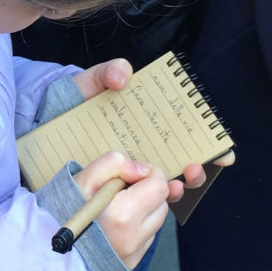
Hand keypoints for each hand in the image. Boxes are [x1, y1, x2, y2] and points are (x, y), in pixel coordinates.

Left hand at [74, 58, 232, 189]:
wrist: (48, 124)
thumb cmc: (77, 103)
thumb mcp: (91, 83)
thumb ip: (108, 71)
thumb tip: (124, 77)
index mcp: (150, 121)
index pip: (189, 134)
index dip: (211, 143)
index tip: (223, 153)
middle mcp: (148, 146)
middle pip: (183, 162)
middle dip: (196, 169)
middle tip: (193, 167)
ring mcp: (133, 168)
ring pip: (165, 184)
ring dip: (175, 186)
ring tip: (174, 184)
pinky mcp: (116, 184)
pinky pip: (139, 197)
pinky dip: (150, 199)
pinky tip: (151, 196)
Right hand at [74, 151, 181, 269]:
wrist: (50, 245)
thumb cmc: (65, 209)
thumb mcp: (83, 177)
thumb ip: (114, 163)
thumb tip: (141, 169)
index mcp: (124, 213)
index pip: (159, 186)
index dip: (148, 174)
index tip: (130, 176)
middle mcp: (133, 236)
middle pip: (161, 204)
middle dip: (147, 192)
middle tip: (122, 191)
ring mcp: (134, 252)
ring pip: (156, 221)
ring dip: (144, 210)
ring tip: (118, 208)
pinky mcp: (132, 261)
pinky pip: (147, 238)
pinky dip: (138, 227)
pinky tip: (117, 225)